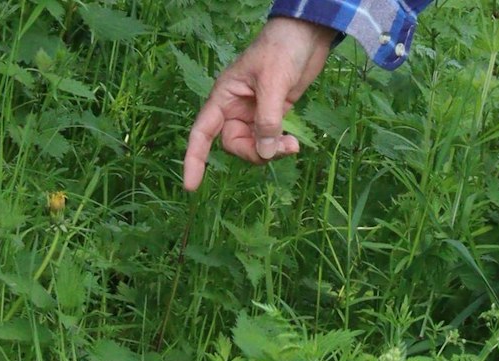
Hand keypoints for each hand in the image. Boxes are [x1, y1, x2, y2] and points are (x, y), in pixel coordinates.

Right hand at [182, 17, 338, 191]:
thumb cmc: (282, 49)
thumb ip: (267, 119)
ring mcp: (255, 113)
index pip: (202, 133)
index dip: (194, 159)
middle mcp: (235, 108)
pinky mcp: (274, 115)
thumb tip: (265, 153)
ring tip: (293, 145)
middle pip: (234, 145)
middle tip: (282, 148)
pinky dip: (280, 146)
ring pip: (254, 146)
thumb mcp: (273, 82)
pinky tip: (294, 142)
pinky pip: (270, 140)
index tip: (191, 186)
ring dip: (272, 151)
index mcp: (224, 97)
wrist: (306, 35)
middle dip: (255, 153)